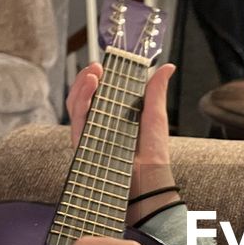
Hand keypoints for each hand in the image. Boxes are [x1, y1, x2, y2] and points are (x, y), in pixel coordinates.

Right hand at [66, 62, 178, 221]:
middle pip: (83, 97)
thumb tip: (167, 66)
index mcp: (114, 116)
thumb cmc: (154, 152)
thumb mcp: (155, 115)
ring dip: (81, 87)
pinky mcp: (85, 146)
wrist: (150, 180)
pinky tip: (89, 89)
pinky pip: (78, 123)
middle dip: (86, 79)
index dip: (97, 77)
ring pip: (76, 107)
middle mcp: (99, 125)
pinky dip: (81, 104)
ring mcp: (90, 136)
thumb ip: (155, 91)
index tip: (103, 64)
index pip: (99, 93)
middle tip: (96, 66)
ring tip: (92, 73)